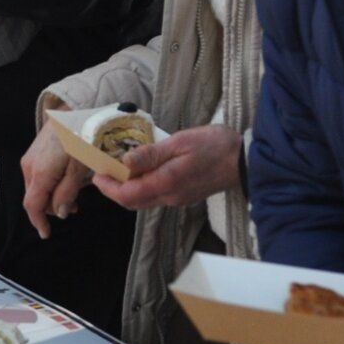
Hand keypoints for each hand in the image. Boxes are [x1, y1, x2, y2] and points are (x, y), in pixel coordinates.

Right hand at [21, 118, 90, 238]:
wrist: (75, 108)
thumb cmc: (81, 136)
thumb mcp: (80, 167)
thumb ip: (68, 192)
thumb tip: (60, 213)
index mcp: (40, 173)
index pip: (32, 206)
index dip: (39, 222)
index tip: (47, 234)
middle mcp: (29, 166)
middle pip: (35, 198)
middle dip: (51, 208)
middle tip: (74, 208)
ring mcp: (30, 158)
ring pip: (37, 187)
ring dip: (52, 196)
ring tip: (74, 195)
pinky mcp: (34, 152)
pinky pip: (38, 176)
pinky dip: (50, 184)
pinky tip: (66, 180)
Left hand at [92, 124, 240, 209]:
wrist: (245, 160)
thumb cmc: (215, 146)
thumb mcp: (181, 142)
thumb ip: (152, 153)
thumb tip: (125, 161)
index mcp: (166, 183)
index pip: (127, 195)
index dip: (107, 187)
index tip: (97, 173)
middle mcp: (170, 197)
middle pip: (132, 202)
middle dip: (114, 189)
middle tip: (103, 170)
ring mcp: (178, 198)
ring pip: (144, 200)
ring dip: (127, 188)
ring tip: (119, 168)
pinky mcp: (184, 195)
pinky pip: (156, 195)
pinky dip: (142, 186)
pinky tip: (142, 170)